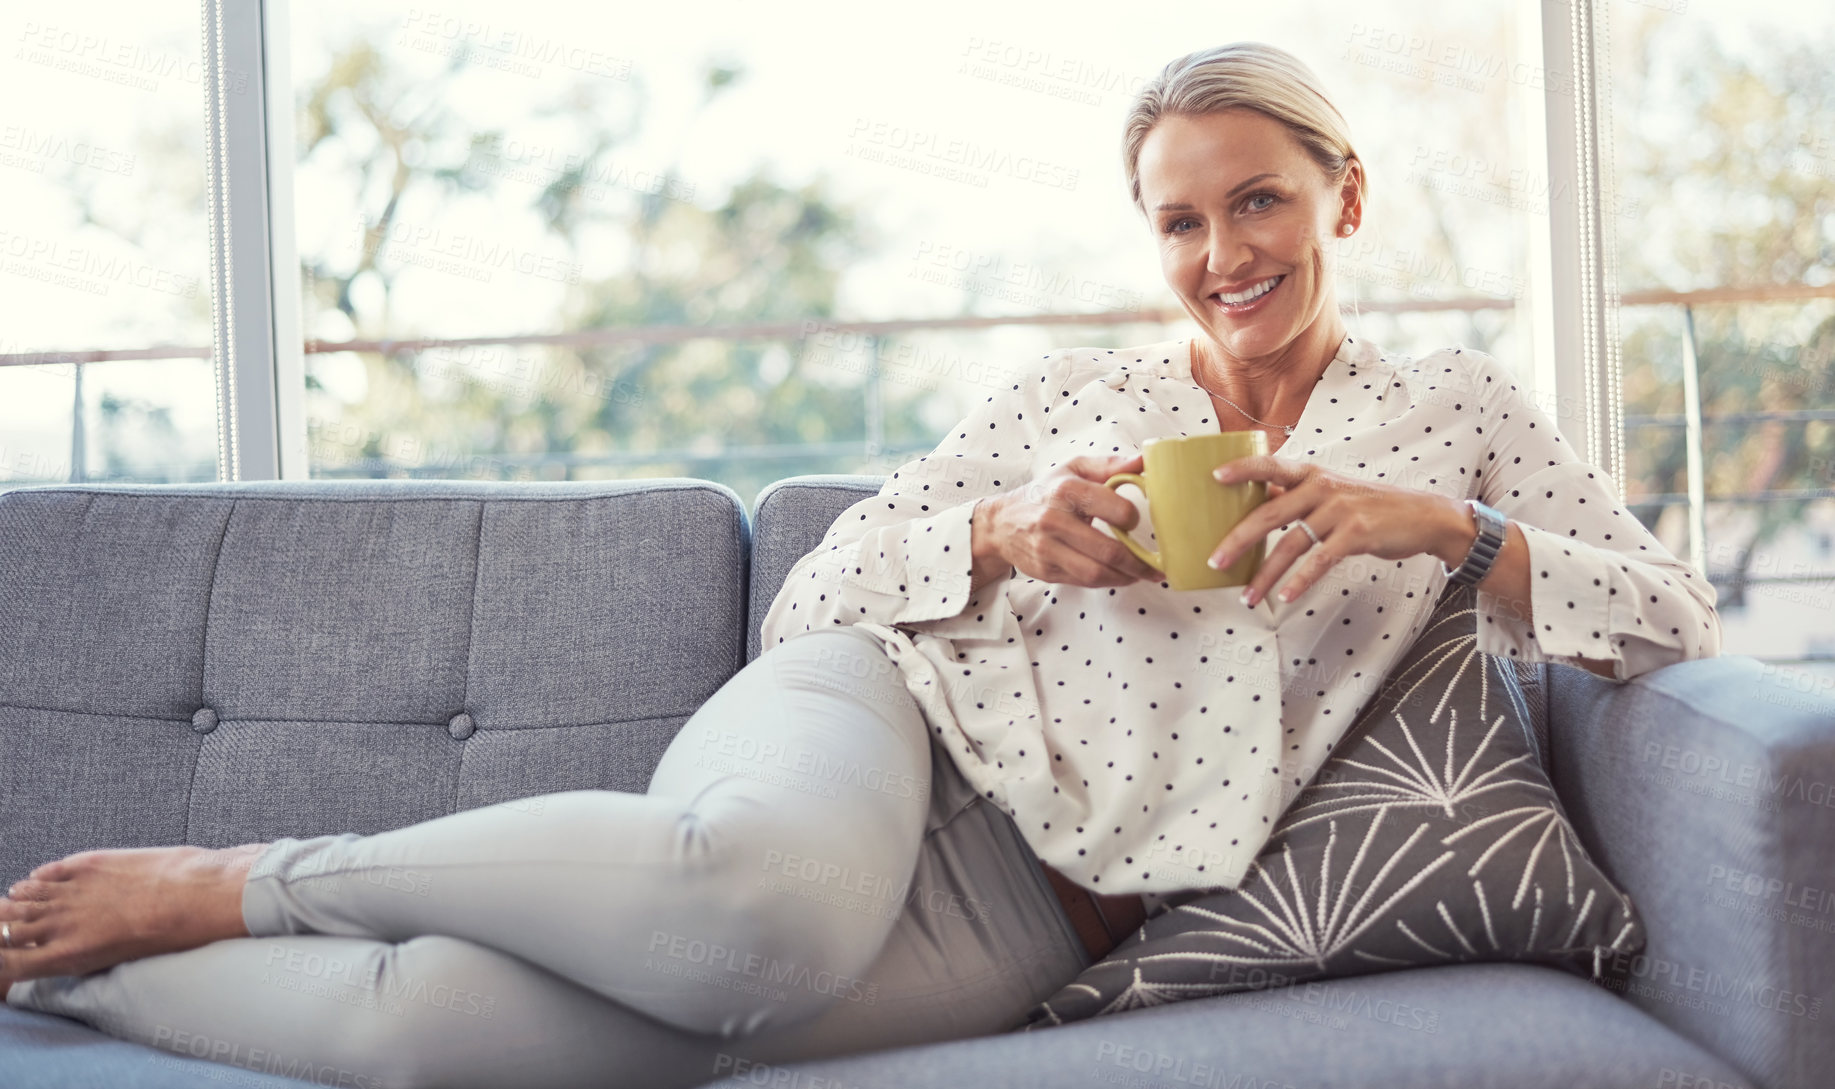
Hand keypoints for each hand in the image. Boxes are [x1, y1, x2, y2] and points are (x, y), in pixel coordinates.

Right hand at [972, 454, 1162, 588]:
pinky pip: (1084, 582)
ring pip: (1096, 573)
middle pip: (1107, 551)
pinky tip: (1120, 576)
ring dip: (1126, 578)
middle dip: (1139, 562)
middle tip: (1156, 566)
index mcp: (1067, 490)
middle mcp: (1054, 521)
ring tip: (1142, 574)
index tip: (1139, 522)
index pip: (1113, 509)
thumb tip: (1144, 461)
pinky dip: (1108, 582)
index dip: (1133, 519)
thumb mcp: (1074, 469)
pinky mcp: (1046, 571)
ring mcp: (1047, 550)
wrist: (1001, 522)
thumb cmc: (1044, 492)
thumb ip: (1110, 466)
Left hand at [1206, 456, 1469, 606]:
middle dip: (1238, 540)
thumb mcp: (1332, 490)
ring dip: (1265, 574)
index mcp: (1312, 474)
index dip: (1242, 469)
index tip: (1214, 477)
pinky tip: (1285, 597)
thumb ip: (1296, 494)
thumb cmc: (1370, 505)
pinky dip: (1300, 581)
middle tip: (1215, 561)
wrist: (1422, 515)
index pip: (1269, 466)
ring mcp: (1339, 510)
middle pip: (1269, 513)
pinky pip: (1320, 561)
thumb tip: (1256, 500)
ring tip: (1248, 596)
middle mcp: (1322, 487)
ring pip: (1291, 544)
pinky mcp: (1356, 534)